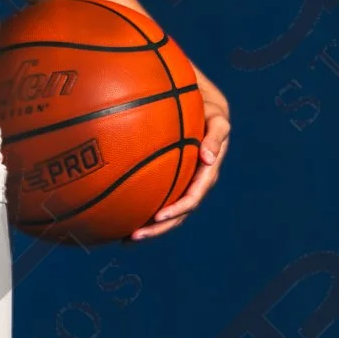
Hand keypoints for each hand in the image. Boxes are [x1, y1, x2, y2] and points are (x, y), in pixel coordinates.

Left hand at [130, 65, 230, 240]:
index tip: (158, 216)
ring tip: (125, 238)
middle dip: (158, 227)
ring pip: (167, 210)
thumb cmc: (207, 106)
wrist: (199, 99)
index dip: (178, 209)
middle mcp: (195, 180)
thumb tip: (208, 158)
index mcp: (207, 170)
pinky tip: (121, 217)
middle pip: (178, 212)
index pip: (193, 196)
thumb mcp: (217, 118)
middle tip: (134, 237)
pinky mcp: (171, 175)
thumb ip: (216, 136)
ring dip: (149, 226)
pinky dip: (142, 207)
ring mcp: (183, 180)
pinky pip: (157, 194)